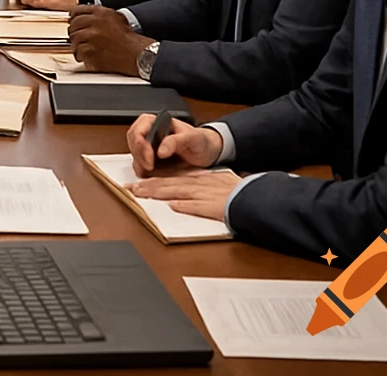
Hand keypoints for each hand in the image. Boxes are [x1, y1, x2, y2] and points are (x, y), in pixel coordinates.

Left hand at [68, 5, 152, 75]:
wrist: (136, 54)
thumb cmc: (130, 39)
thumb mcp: (117, 17)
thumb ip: (101, 14)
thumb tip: (88, 14)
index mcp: (101, 13)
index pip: (77, 10)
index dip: (74, 17)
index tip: (73, 21)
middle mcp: (94, 23)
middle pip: (73, 25)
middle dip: (74, 31)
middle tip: (79, 37)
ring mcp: (90, 37)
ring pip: (73, 39)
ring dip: (77, 44)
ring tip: (85, 47)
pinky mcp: (89, 51)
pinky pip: (77, 52)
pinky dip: (81, 55)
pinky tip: (87, 56)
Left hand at [125, 168, 240, 220]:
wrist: (256, 196)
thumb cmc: (239, 191)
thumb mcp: (218, 182)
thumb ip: (202, 185)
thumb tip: (184, 193)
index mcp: (200, 179)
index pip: (171, 178)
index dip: (152, 180)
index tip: (137, 183)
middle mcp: (200, 185)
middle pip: (169, 184)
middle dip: (148, 186)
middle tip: (130, 188)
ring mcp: (206, 195)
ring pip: (178, 192)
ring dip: (159, 192)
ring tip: (142, 193)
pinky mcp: (215, 207)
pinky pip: (199, 206)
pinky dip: (186, 205)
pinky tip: (173, 205)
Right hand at [126, 113, 223, 175]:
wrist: (206, 152)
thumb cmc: (200, 141)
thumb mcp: (192, 138)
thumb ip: (176, 141)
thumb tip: (160, 150)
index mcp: (157, 122)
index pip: (138, 129)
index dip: (140, 144)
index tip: (149, 158)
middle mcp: (150, 132)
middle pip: (133, 141)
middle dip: (139, 155)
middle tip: (149, 166)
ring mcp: (149, 145)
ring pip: (134, 153)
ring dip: (140, 163)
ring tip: (152, 170)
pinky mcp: (150, 157)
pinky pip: (139, 163)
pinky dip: (142, 169)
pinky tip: (151, 173)